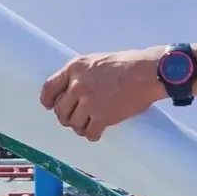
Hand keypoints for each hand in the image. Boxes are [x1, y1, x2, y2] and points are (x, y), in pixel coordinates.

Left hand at [39, 48, 163, 140]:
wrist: (148, 72)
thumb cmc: (127, 64)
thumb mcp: (97, 61)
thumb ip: (81, 74)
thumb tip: (72, 89)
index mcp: (75, 68)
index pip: (49, 88)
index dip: (48, 100)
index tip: (50, 106)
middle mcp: (77, 85)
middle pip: (60, 110)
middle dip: (66, 117)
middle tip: (75, 118)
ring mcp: (89, 102)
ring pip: (73, 124)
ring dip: (80, 127)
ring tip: (89, 125)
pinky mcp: (102, 117)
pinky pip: (89, 133)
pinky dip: (93, 134)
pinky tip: (98, 132)